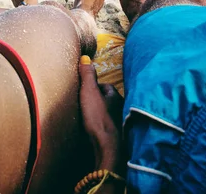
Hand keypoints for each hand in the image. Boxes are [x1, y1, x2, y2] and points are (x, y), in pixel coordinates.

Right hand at [78, 56, 123, 173]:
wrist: (107, 148)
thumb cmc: (98, 118)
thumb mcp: (89, 92)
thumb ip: (87, 75)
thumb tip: (85, 57)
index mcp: (116, 96)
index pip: (105, 87)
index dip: (94, 87)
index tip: (84, 90)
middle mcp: (121, 109)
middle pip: (107, 101)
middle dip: (98, 101)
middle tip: (85, 103)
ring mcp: (120, 124)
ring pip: (108, 114)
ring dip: (100, 114)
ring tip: (88, 117)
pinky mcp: (116, 137)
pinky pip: (107, 127)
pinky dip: (101, 127)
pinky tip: (93, 130)